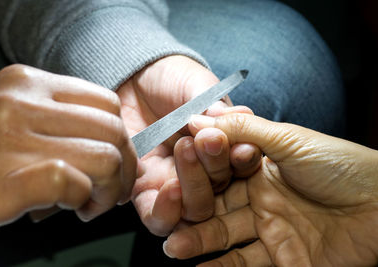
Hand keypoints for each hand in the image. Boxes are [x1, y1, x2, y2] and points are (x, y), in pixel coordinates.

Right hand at [0, 65, 137, 231]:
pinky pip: (73, 183)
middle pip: (113, 131)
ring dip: (109, 189)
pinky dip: (83, 200)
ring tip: (91, 203)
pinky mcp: (5, 178)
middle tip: (112, 191)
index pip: (106, 102)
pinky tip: (70, 208)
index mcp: (27, 84)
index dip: (121, 136)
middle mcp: (21, 103)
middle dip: (124, 167)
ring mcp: (11, 138)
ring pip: (105, 157)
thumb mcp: (10, 116)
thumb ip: (56, 120)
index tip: (117, 160)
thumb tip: (111, 144)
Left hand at [117, 55, 256, 235]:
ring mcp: (174, 185)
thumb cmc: (172, 79)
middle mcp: (203, 173)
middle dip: (216, 167)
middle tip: (207, 139)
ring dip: (194, 189)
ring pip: (194, 210)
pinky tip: (168, 188)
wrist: (134, 78)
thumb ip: (215, 104)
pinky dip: (165, 211)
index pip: (241, 165)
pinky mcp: (144, 191)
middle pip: (220, 191)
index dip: (244, 160)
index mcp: (224, 150)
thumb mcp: (197, 86)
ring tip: (186, 152)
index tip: (243, 148)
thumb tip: (244, 116)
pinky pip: (157, 217)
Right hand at [164, 113, 377, 265]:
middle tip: (165, 217)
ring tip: (174, 247)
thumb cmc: (342, 165)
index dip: (195, 176)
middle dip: (191, 211)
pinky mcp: (285, 257)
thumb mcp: (289, 139)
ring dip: (200, 243)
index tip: (171, 178)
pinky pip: (246, 264)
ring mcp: (271, 228)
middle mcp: (260, 198)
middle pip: (217, 207)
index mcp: (259, 169)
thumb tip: (199, 118)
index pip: (217, 173)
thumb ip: (243, 130)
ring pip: (226, 236)